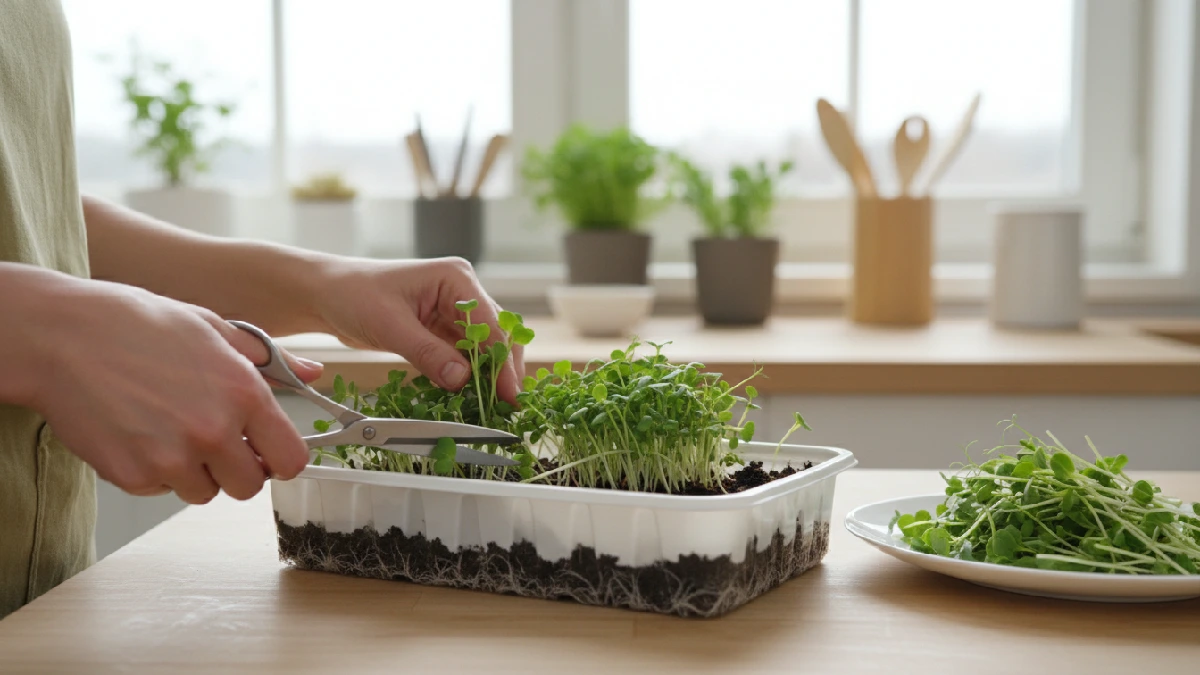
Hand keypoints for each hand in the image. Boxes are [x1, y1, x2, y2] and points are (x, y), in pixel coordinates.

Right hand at [26, 277, 322, 503]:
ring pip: (204, 492)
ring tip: (171, 429)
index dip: (282, 458)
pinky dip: (156, 472)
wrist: (61, 336)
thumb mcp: (213, 327)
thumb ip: (269, 359)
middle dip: (238, 469)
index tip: (269, 451)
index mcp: (242, 394)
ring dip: (195, 472)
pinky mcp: (132, 475)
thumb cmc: (135, 324)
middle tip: (215, 440)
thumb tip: (314, 372)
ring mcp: (171, 458)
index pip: (291, 459)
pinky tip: (141, 432)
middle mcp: (212, 432)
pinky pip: (161, 489)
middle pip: (249, 486)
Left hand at [315, 257, 524, 403]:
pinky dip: (466, 376)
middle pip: (495, 336)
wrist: (326, 295)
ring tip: (491, 405)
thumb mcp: (390, 325)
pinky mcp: (440, 330)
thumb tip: (462, 378)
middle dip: (500, 370)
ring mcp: (452, 312)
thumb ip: (428, 352)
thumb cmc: (353, 294)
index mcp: (455, 279)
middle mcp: (461, 292)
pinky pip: (462, 356)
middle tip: (506, 405)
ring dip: (485, 376)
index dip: (501, 361)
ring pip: (482, 349)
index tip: (509, 393)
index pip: (490, 324)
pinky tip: (469, 396)